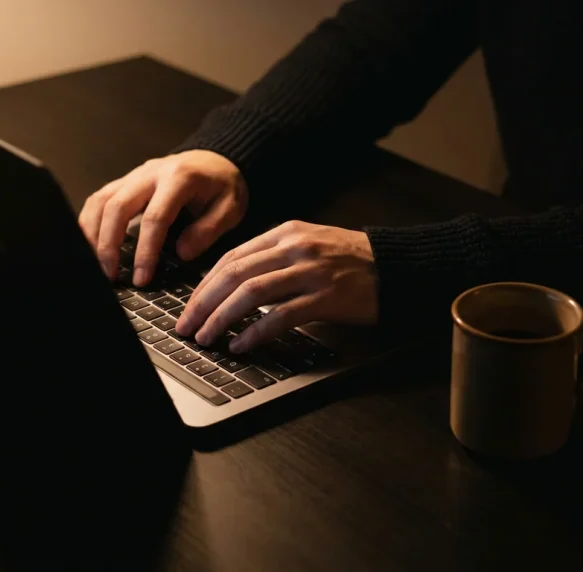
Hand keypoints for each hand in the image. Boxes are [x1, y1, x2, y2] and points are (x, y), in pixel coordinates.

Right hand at [78, 150, 247, 285]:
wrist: (215, 160)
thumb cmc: (223, 186)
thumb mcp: (231, 208)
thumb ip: (209, 230)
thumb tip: (181, 254)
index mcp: (179, 178)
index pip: (154, 217)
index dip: (145, 251)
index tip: (141, 278)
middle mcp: (150, 173)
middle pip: (117, 207)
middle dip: (108, 245)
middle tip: (109, 277)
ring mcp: (134, 175)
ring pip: (101, 201)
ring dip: (92, 234)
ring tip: (95, 266)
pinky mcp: (124, 182)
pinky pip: (99, 199)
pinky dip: (89, 222)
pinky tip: (90, 246)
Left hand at [175, 221, 378, 352]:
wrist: (396, 266)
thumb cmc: (351, 261)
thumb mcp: (309, 246)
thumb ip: (274, 258)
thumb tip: (232, 285)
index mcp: (286, 233)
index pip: (232, 257)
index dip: (204, 285)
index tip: (189, 306)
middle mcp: (295, 248)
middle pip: (234, 274)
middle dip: (203, 303)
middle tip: (187, 326)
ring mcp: (311, 271)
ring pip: (251, 293)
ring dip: (222, 318)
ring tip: (207, 338)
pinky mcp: (326, 297)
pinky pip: (281, 316)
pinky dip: (256, 332)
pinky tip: (241, 344)